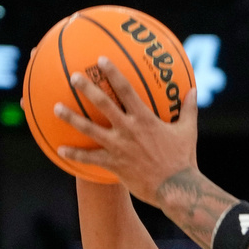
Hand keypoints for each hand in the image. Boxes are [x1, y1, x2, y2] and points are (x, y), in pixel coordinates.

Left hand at [54, 57, 198, 206]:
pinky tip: (59, 150)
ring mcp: (119, 147)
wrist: (176, 188)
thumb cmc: (183, 159)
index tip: (101, 60)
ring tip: (56, 108)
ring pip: (90, 129)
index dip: (113, 73)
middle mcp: (128, 130)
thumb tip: (193, 90)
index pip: (126, 90)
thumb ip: (189, 109)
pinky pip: (90, 158)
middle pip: (103, 104)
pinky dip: (74, 154)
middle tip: (74, 76)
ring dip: (71, 118)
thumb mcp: (188, 131)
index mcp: (145, 119)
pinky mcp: (114, 164)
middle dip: (87, 88)